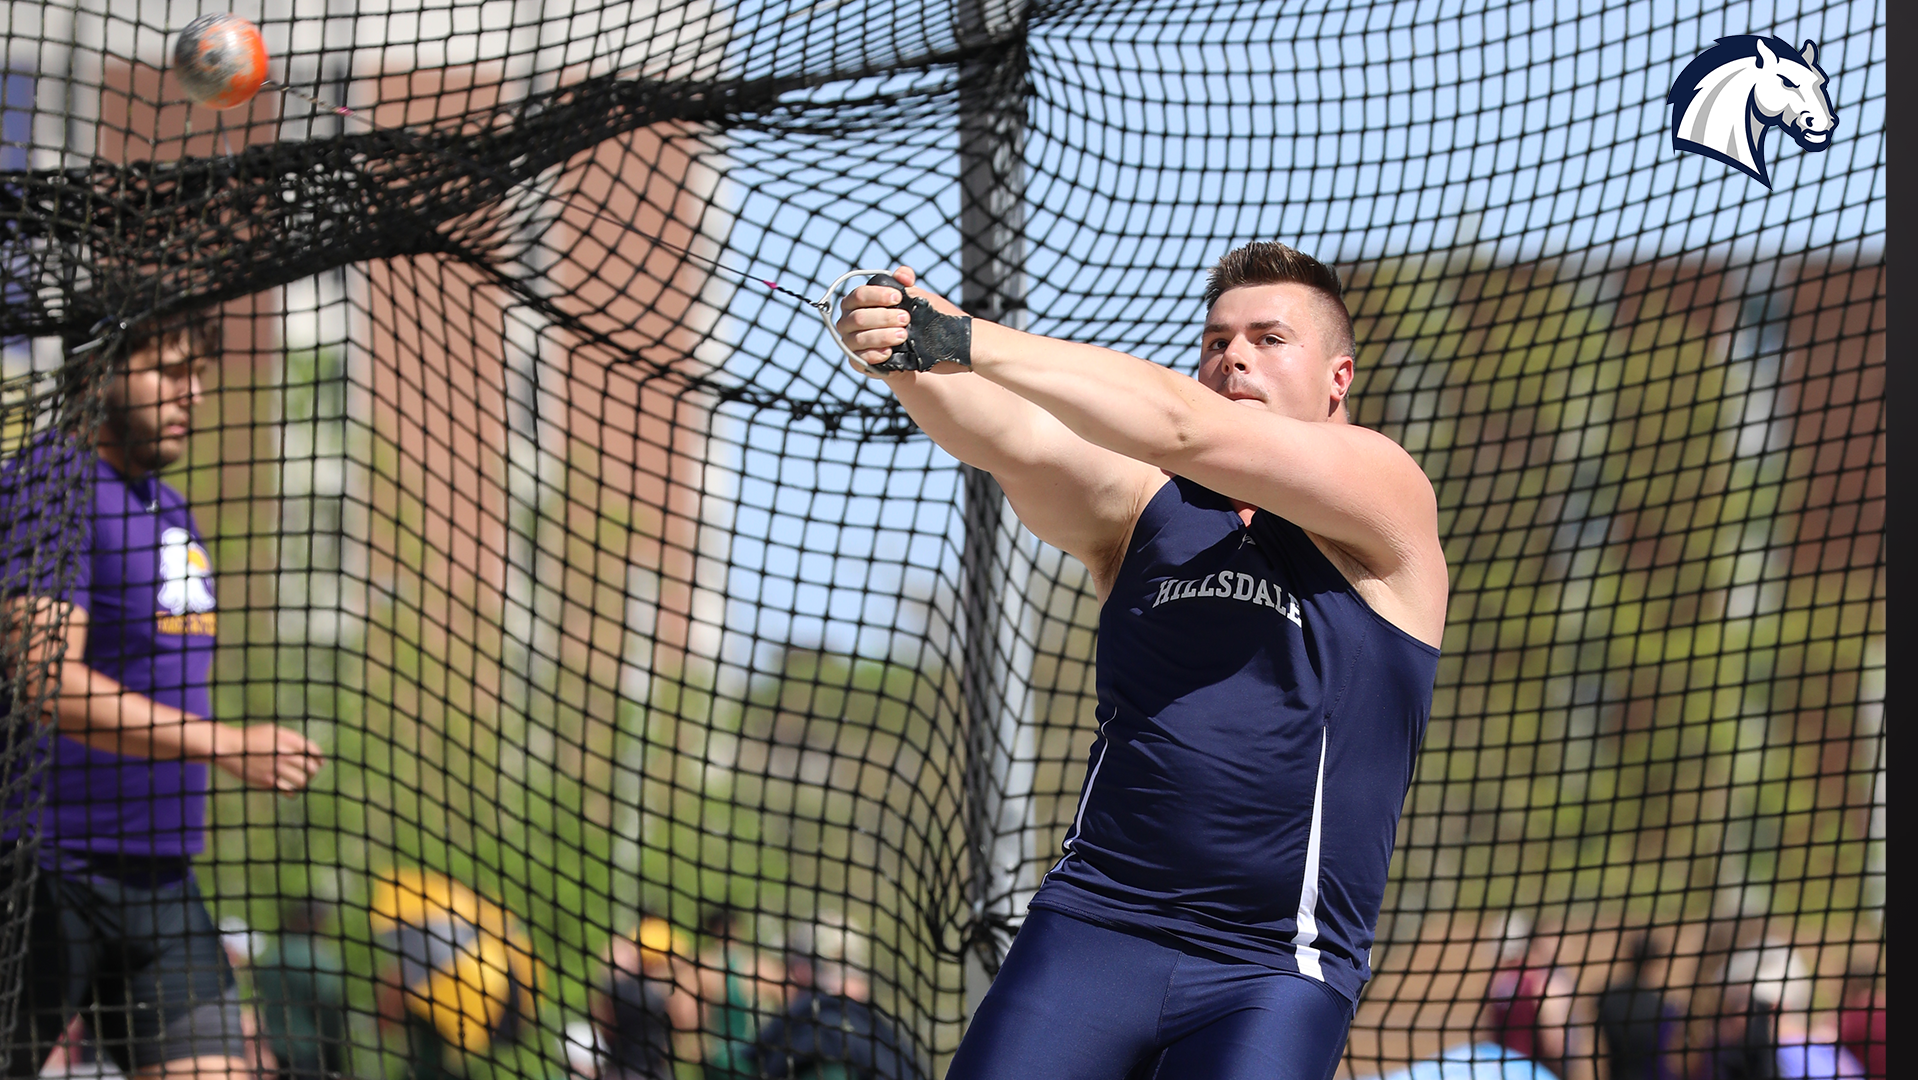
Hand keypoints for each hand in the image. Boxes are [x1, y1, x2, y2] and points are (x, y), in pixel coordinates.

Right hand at [215, 722, 325, 794]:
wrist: (228, 747)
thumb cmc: (252, 738)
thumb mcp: (273, 731)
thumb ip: (292, 739)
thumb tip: (311, 752)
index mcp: (288, 739)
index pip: (314, 751)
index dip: (319, 758)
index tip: (320, 763)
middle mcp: (285, 753)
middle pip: (311, 767)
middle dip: (313, 771)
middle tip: (309, 773)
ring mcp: (277, 768)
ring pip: (302, 781)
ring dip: (304, 782)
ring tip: (300, 782)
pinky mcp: (268, 781)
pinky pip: (289, 791)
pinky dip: (292, 791)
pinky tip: (289, 788)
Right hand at [833, 266, 969, 374]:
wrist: (911, 348)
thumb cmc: (904, 317)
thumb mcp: (908, 297)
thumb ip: (904, 281)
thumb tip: (903, 275)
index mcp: (854, 302)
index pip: (859, 295)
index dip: (878, 295)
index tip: (898, 297)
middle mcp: (847, 321)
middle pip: (858, 317)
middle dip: (883, 317)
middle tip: (906, 318)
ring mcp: (849, 341)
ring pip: (859, 338)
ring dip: (882, 336)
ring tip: (903, 334)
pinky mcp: (856, 360)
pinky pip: (859, 358)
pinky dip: (875, 354)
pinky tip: (890, 351)